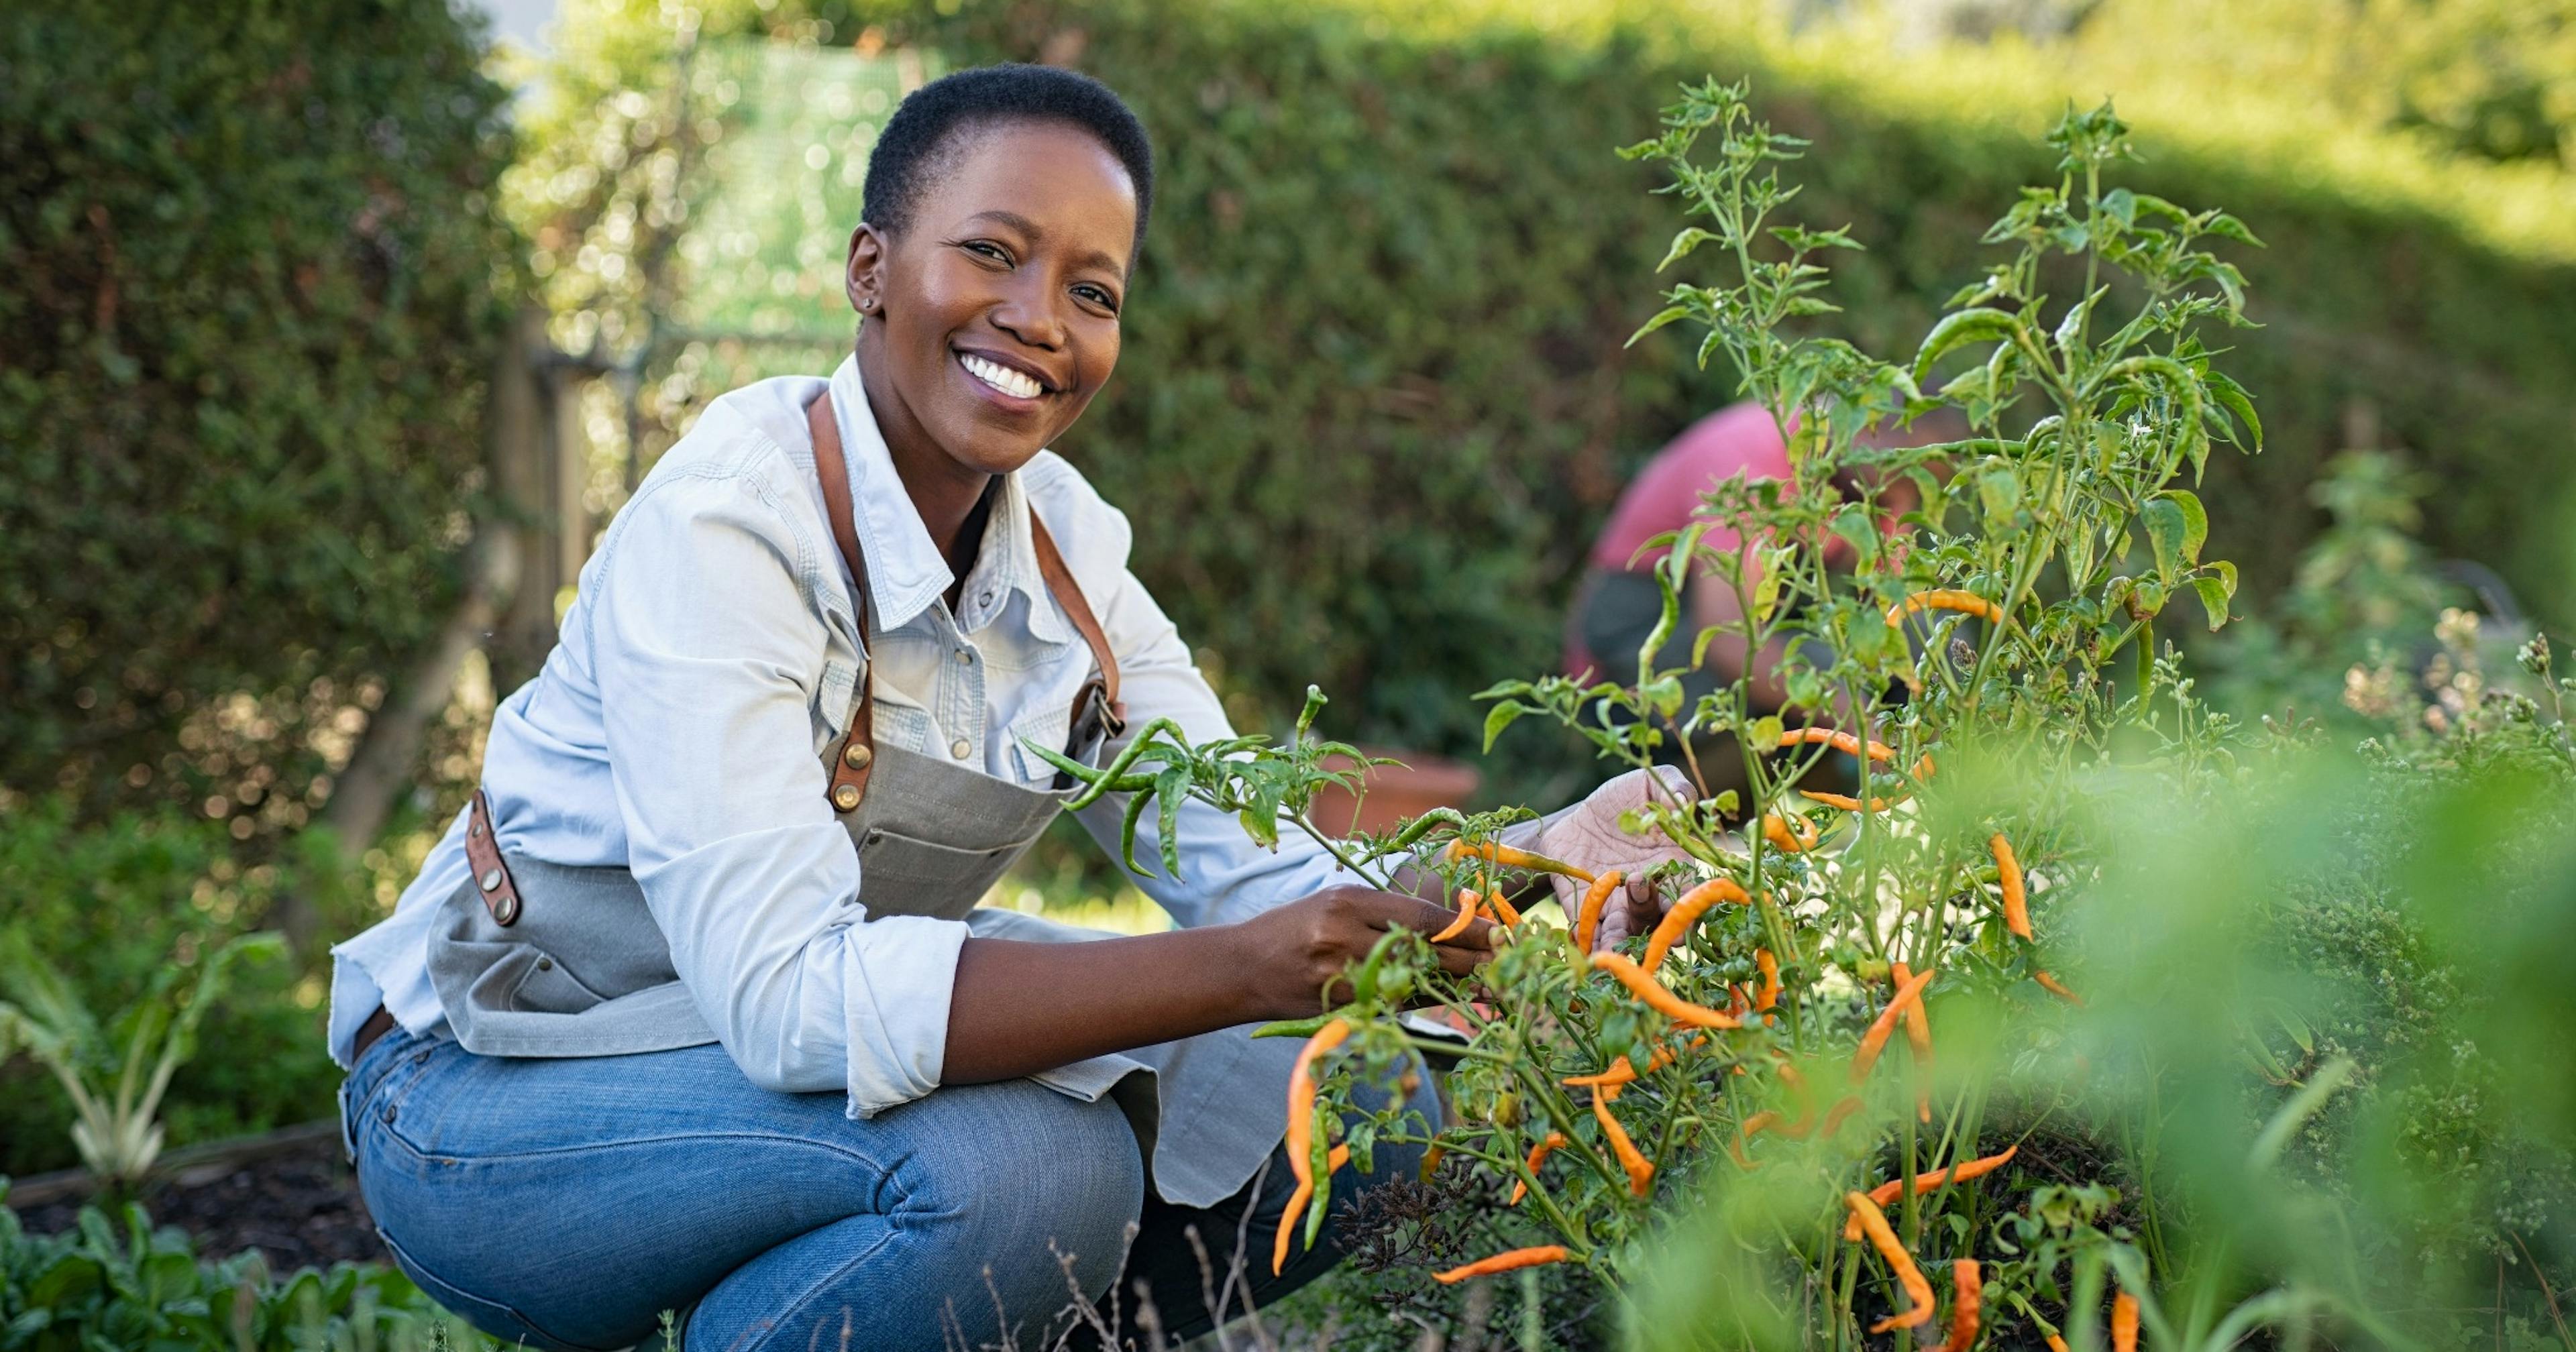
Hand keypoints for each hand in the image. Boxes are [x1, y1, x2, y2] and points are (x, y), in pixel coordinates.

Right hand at [1237, 884, 1496, 1018]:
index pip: (1421, 918)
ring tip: (1485, 983)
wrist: (1242, 968)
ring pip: (1413, 987)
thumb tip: (1444, 926)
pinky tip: (1438, 998)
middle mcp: (1344, 939)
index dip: (1465, 928)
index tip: (1498, 932)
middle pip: (1425, 955)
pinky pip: (1391, 1008)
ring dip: (1451, 987)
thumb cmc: (1293, 927)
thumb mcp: (1335, 902)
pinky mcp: (1338, 1010)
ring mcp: (1340, 980)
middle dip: (1471, 962)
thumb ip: (1384, 913)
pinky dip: (1417, 1002)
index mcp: (1347, 903)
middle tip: (1505, 963)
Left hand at [1515, 766, 1700, 951]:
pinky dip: (1593, 947)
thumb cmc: (1623, 801)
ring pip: (1628, 934)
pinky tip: (1589, 952)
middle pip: (1660, 919)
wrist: (1576, 819)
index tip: (1683, 908)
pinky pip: (1593, 936)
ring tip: (1614, 943)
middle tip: (1640, 893)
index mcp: (1673, 867)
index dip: (1689, 904)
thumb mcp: (1648, 785)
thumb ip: (1674, 789)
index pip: (1688, 892)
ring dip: (1623, 941)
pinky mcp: (1589, 913)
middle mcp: (1650, 895)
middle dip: (1656, 922)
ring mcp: (1619, 907)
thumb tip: (1684, 802)